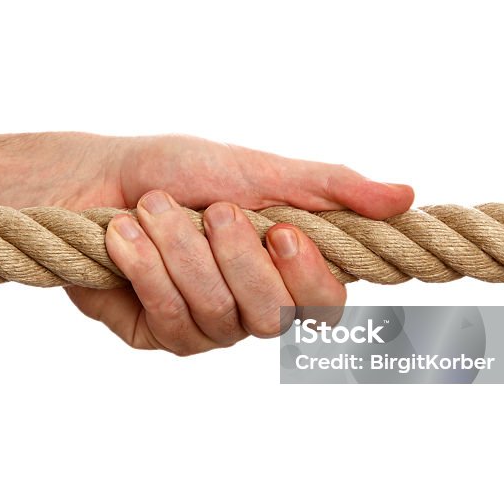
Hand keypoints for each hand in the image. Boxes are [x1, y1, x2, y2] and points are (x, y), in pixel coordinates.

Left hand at [63, 135, 413, 355]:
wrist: (96, 177)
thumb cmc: (180, 169)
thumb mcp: (256, 169)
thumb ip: (327, 188)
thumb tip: (406, 196)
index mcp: (284, 266)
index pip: (325, 305)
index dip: (309, 278)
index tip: (282, 231)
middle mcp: (251, 304)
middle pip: (272, 318)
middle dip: (236, 259)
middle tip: (213, 210)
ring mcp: (205, 326)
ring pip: (216, 317)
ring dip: (181, 254)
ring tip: (153, 207)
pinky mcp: (157, 334)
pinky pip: (169, 322)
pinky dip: (146, 269)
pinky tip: (123, 235)